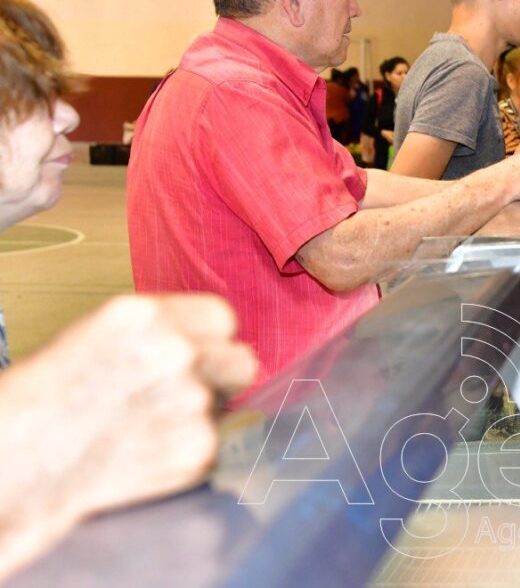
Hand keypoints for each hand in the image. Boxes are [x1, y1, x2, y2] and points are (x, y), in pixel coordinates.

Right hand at [0, 295, 256, 577]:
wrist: (24, 458)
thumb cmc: (53, 396)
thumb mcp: (103, 334)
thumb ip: (163, 330)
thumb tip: (209, 340)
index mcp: (149, 316)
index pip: (223, 318)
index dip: (211, 340)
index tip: (199, 355)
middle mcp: (178, 352)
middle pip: (240, 361)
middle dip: (219, 378)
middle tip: (183, 395)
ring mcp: (192, 401)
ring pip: (224, 407)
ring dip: (199, 416)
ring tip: (148, 427)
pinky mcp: (197, 448)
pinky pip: (212, 446)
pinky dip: (187, 452)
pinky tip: (146, 452)